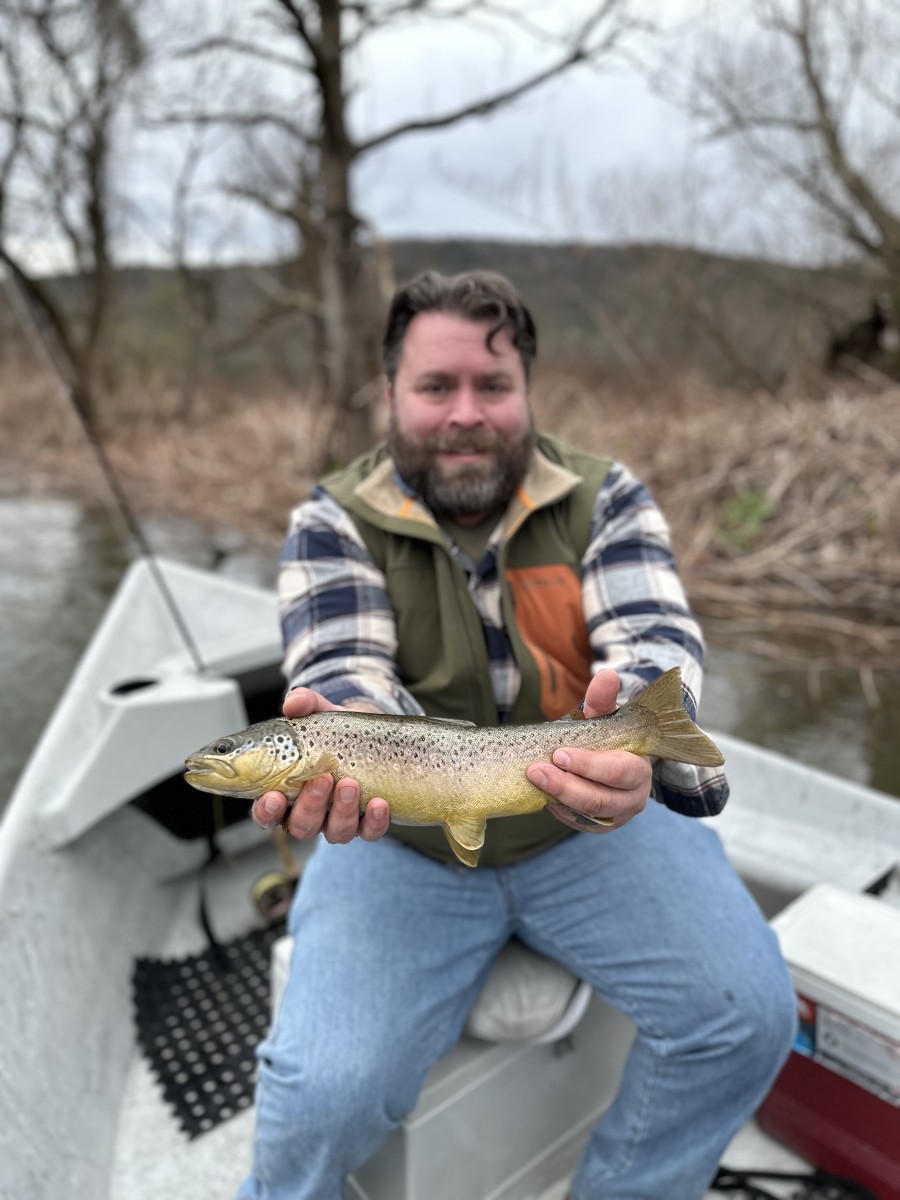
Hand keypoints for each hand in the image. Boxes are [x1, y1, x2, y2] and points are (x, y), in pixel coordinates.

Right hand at [250, 687, 391, 843]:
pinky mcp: (368, 823)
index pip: (267, 814)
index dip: (267, 812)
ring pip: (335, 832)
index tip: (274, 796)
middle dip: (311, 805)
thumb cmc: (335, 731)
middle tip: (322, 778)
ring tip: (351, 783)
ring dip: (342, 811)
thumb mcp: (320, 713)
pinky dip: (374, 821)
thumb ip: (304, 704)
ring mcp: (339, 820)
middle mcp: (311, 812)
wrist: (372, 735)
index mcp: (288, 792)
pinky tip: (379, 803)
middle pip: (302, 826)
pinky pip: (370, 831)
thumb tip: (293, 703)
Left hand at [526, 669, 650, 832]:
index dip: (588, 765)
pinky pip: (578, 822)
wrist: (617, 761)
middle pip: (599, 798)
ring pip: (587, 812)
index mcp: (640, 769)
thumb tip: (606, 674)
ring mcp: (616, 816)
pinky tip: (542, 795)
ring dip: (558, 797)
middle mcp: (633, 797)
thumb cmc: (610, 738)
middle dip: (566, 785)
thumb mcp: (607, 717)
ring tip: (534, 780)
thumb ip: (603, 700)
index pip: (617, 771)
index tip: (560, 753)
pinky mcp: (600, 826)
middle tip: (536, 770)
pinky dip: (560, 810)